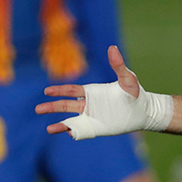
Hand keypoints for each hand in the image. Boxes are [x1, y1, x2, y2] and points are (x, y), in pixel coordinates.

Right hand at [37, 46, 172, 138]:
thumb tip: (112, 48)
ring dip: (58, 124)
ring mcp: (91, 117)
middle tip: (38, 108)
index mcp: (92, 92)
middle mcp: (88, 105)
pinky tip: (68, 133)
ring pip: (70, 120)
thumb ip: (118, 65)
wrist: (143, 112)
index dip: (59, 90)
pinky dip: (73, 132)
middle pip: (65, 105)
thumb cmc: (135, 93)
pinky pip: (81, 131)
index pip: (71, 90)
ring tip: (48, 129)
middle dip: (52, 107)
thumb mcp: (127, 79)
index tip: (47, 91)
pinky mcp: (96, 128)